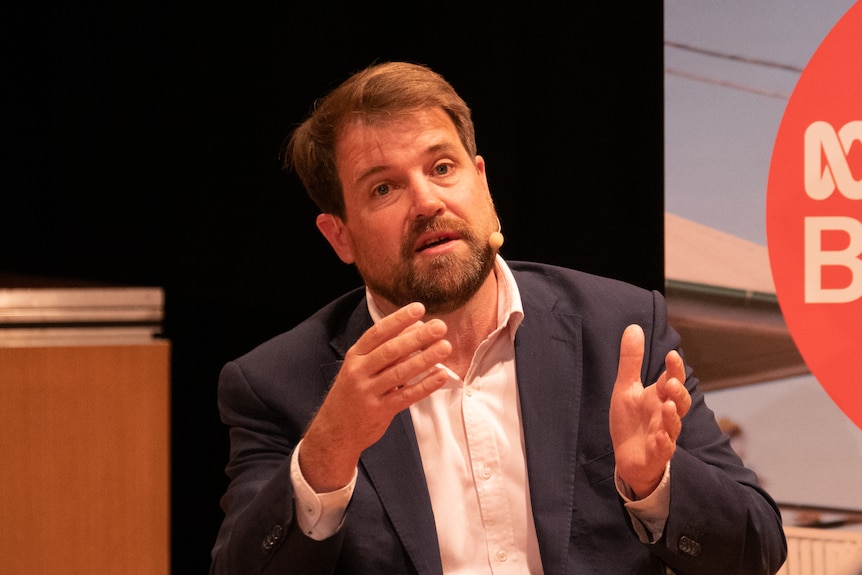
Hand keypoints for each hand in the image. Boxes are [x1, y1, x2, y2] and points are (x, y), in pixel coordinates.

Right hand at [299, 302, 451, 491]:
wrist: (335, 431)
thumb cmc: (353, 393)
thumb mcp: (360, 368)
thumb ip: (383, 350)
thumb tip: (414, 328)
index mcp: (355, 356)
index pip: (377, 333)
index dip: (398, 320)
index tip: (418, 308)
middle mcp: (359, 372)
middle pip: (391, 351)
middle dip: (417, 337)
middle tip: (439, 326)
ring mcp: (368, 392)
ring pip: (400, 373)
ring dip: (424, 359)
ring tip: (445, 347)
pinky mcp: (379, 411)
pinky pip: (406, 396)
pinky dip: (424, 385)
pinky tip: (440, 375)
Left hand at [609, 324, 690, 497]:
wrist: (628, 456)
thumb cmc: (631, 421)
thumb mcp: (626, 387)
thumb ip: (631, 360)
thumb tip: (634, 327)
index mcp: (659, 397)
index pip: (671, 379)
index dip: (674, 369)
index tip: (671, 355)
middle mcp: (665, 414)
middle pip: (679, 402)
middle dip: (678, 392)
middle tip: (671, 382)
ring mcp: (663, 435)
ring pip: (674, 425)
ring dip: (672, 416)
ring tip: (667, 406)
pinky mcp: (656, 454)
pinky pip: (663, 449)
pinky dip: (663, 443)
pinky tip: (660, 437)